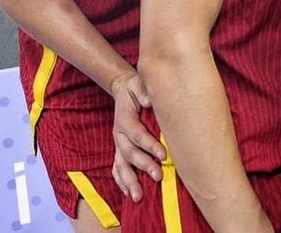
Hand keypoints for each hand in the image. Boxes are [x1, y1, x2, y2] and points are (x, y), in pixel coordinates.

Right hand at [110, 72, 165, 200]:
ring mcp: (118, 143)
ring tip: (138, 196)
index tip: (163, 155)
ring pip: (121, 165)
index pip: (136, 134)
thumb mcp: (139, 83)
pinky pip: (117, 168)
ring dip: (129, 181)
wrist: (125, 89)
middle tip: (158, 176)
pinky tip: (128, 193)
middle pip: (129, 153)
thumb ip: (143, 90)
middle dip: (144, 165)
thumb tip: (149, 101)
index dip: (149, 145)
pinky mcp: (119, 149)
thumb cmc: (136, 87)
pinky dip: (121, 181)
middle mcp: (118, 133)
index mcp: (124, 118)